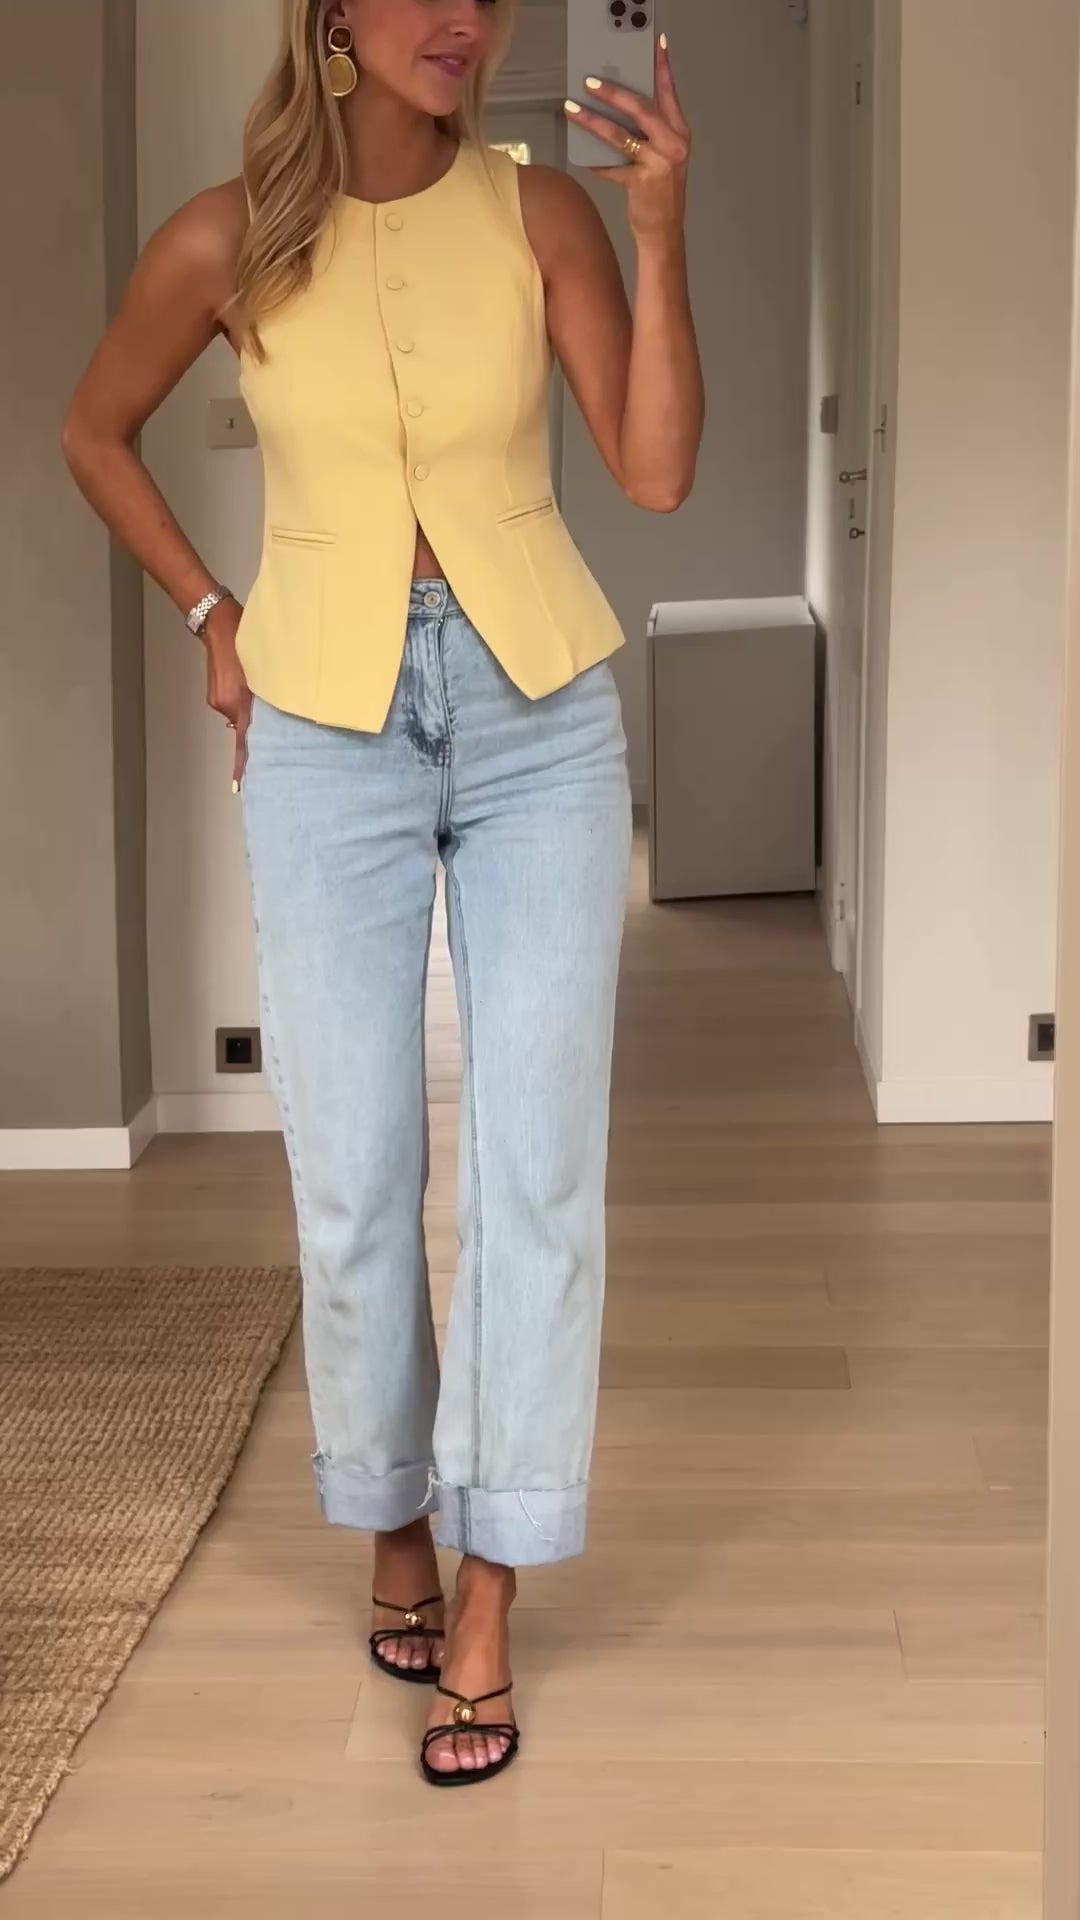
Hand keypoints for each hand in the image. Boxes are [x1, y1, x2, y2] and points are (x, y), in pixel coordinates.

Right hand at [203, 600, 251, 790]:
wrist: (220, 624)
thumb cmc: (247, 643)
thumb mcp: (264, 671)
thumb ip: (264, 698)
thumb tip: (258, 719)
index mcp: (241, 702)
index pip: (242, 743)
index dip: (242, 765)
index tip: (239, 785)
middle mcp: (228, 705)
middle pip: (243, 729)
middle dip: (253, 735)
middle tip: (264, 742)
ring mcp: (220, 701)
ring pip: (239, 715)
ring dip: (249, 709)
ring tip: (256, 690)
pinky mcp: (216, 695)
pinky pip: (232, 705)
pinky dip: (240, 700)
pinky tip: (245, 683)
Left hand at [566, 36, 689, 243]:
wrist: (664, 231)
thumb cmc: (661, 192)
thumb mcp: (664, 157)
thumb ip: (649, 132)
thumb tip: (619, 108)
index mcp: (680, 133)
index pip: (669, 93)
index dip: (662, 67)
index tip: (655, 43)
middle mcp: (673, 145)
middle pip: (640, 108)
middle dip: (612, 92)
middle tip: (590, 81)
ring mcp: (658, 163)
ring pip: (619, 134)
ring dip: (592, 121)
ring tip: (573, 109)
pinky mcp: (641, 182)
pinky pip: (611, 166)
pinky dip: (595, 162)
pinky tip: (582, 156)